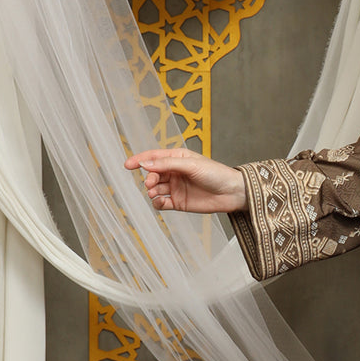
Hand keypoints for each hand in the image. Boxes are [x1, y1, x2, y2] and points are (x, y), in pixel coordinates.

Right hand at [124, 147, 247, 214]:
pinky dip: (157, 203)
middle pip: (153, 174)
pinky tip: (159, 202)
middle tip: (150, 183)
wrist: (232, 193)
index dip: (139, 160)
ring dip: (151, 191)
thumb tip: (145, 163)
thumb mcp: (190, 165)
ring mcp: (176, 188)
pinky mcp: (179, 202)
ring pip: (155, 189)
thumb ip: (167, 164)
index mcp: (177, 158)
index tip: (127, 165)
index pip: (154, 157)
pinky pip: (162, 203)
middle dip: (148, 178)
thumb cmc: (215, 173)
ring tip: (154, 192)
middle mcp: (174, 173)